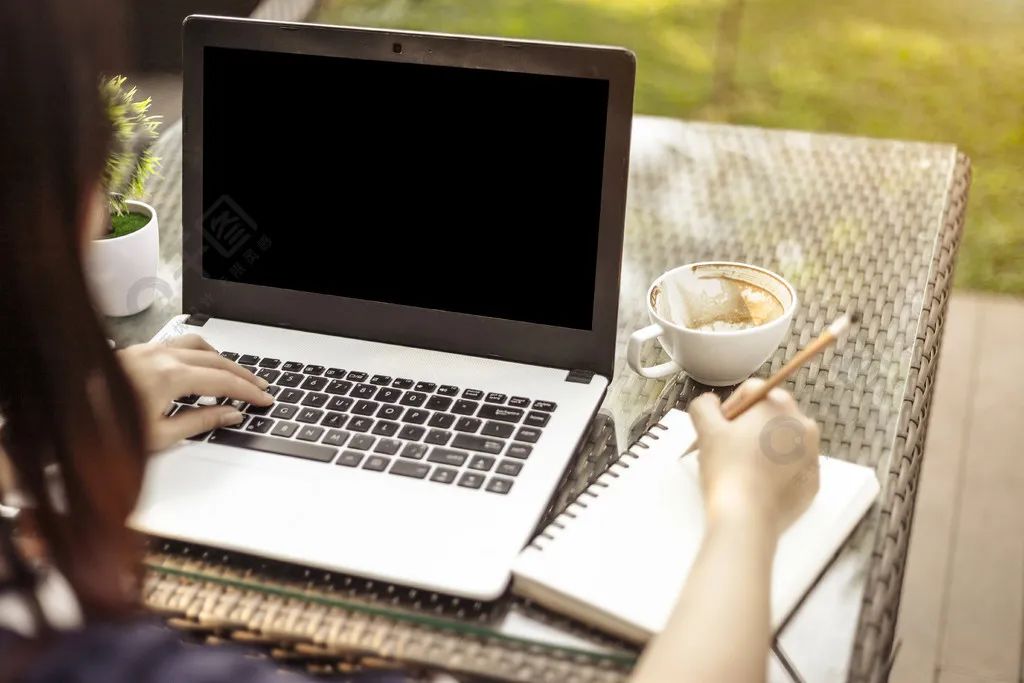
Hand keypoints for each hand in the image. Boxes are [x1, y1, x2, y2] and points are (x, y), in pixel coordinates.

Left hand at [118, 334, 273, 450]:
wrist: (63, 415)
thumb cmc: (103, 429)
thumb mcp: (159, 435)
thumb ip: (201, 421)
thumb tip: (230, 414)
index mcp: (170, 377)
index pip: (224, 381)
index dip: (249, 391)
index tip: (264, 399)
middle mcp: (161, 357)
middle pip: (217, 359)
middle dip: (243, 374)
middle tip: (260, 388)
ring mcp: (148, 350)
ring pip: (199, 345)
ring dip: (221, 359)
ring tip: (234, 375)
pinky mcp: (137, 351)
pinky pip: (178, 344)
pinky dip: (199, 352)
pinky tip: (199, 366)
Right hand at [688, 379, 819, 537]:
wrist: (746, 517)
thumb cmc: (728, 471)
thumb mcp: (705, 429)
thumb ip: (704, 405)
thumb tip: (710, 402)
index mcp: (779, 405)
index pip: (750, 392)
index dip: (729, 409)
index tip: (718, 428)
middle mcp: (803, 424)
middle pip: (768, 416)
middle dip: (746, 429)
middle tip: (726, 449)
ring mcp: (811, 454)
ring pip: (780, 442)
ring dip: (760, 449)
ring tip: (740, 468)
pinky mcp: (812, 480)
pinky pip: (790, 468)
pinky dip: (774, 472)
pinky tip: (754, 483)